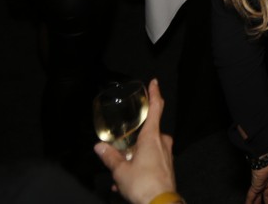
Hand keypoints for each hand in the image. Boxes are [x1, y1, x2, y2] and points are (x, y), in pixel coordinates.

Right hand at [96, 79, 175, 203]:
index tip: (154, 82)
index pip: (156, 108)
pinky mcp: (167, 168)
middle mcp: (163, 143)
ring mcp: (167, 156)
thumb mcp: (120, 170)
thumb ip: (110, 157)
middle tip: (120, 150)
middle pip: (147, 133)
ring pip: (147, 151)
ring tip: (118, 174)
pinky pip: (150, 164)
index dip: (155, 94)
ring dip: (132, 160)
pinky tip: (124, 184)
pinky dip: (137, 171)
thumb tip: (99, 147)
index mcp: (153, 137)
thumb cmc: (143, 184)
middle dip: (133, 141)